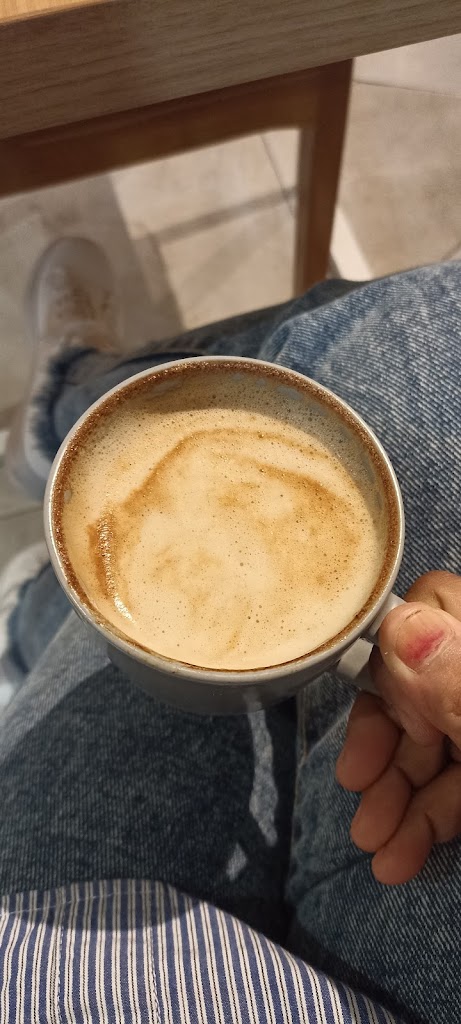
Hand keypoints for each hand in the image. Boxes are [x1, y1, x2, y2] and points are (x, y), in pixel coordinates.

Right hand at [336, 571, 460, 884]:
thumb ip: (459, 683)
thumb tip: (402, 626)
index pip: (431, 604)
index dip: (394, 652)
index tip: (378, 706)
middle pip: (420, 678)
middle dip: (384, 744)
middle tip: (359, 793)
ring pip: (433, 736)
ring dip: (398, 795)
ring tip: (377, 850)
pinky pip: (456, 777)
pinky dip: (428, 817)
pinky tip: (404, 856)